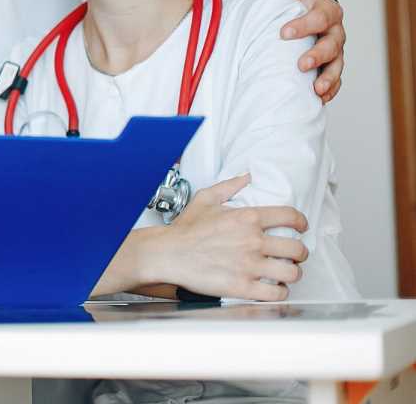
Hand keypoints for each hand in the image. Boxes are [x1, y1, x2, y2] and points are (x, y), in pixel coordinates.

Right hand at [142, 174, 307, 300]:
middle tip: (294, 255)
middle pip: (298, 249)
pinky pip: (276, 294)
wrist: (167, 254)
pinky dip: (279, 292)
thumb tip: (247, 177)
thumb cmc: (185, 230)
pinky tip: (272, 287)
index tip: (301, 227)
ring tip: (285, 272)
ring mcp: (249, 266)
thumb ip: (229, 186)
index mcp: (247, 218)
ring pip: (292, 273)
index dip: (301, 222)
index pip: (290, 216)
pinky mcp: (243, 287)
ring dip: (292, 273)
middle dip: (300, 253)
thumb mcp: (205, 199)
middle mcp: (252, 241)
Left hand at [272, 0, 344, 102]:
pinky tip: (319, 99)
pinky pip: (336, 81)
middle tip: (301, 65)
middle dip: (317, 56)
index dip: (304, 26)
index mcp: (328, 11)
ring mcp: (336, 51)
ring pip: (337, 66)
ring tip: (316, 89)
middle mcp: (335, 33)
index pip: (320, 18)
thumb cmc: (301, 2)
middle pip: (332, 45)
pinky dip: (330, 90)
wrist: (312, 13)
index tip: (283, 34)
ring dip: (328, 78)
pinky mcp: (333, 66)